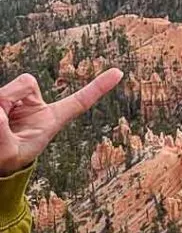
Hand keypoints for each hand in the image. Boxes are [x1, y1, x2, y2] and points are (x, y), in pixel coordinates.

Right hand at [0, 69, 122, 175]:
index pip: (79, 102)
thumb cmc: (5, 159)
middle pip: (27, 82)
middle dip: (10, 97)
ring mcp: (18, 99)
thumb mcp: (7, 154)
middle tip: (1, 119)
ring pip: (6, 88)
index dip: (98, 87)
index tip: (119, 73)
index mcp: (51, 120)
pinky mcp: (2, 97)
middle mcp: (36, 105)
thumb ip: (3, 135)